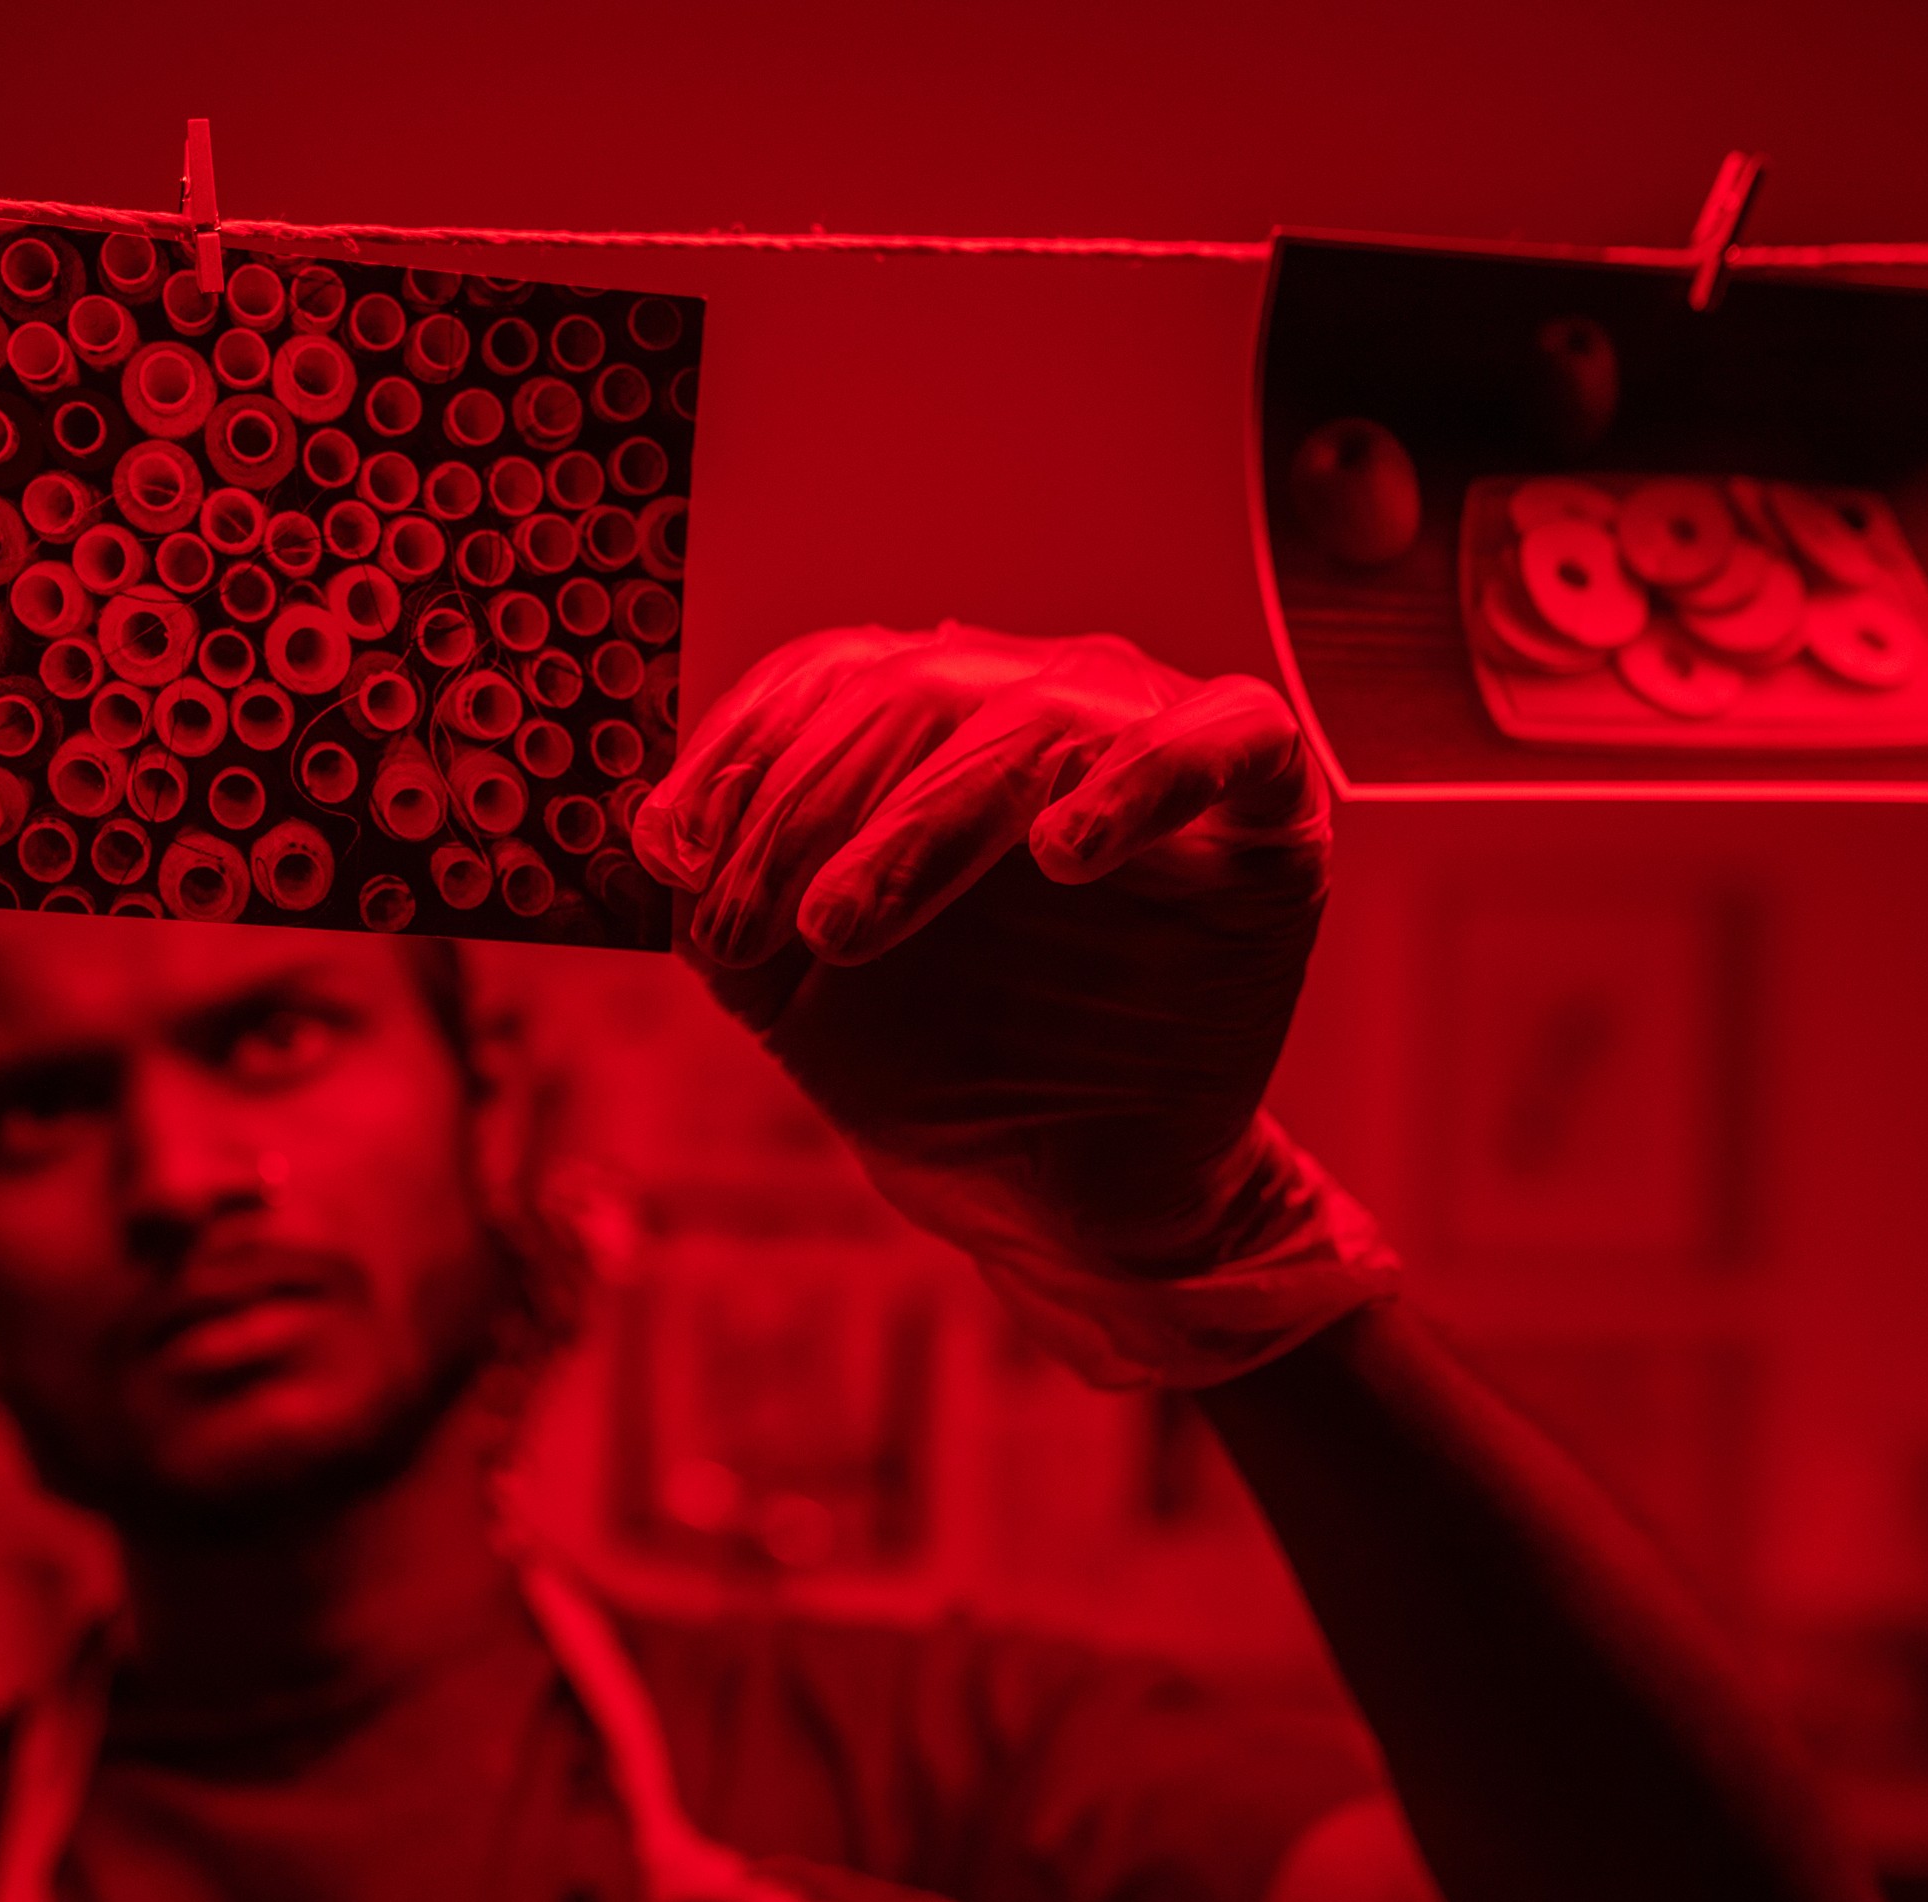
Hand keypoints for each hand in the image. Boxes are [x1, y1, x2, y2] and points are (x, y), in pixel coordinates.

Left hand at [634, 625, 1387, 1386]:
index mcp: (921, 729)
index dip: (742, 751)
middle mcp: (1036, 707)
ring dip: (926, 818)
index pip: (825, 680)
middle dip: (811, 806)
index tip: (675, 851)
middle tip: (762, 927)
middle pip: (915, 692)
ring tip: (848, 924)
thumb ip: (729, 909)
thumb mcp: (796, 998)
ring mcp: (1151, 746)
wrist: (1064, 1194)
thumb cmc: (934, 1071)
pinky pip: (1229, 735)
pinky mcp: (1268, 813)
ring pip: (1039, 713)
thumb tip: (658, 838)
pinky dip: (1147, 775)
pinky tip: (1065, 851)